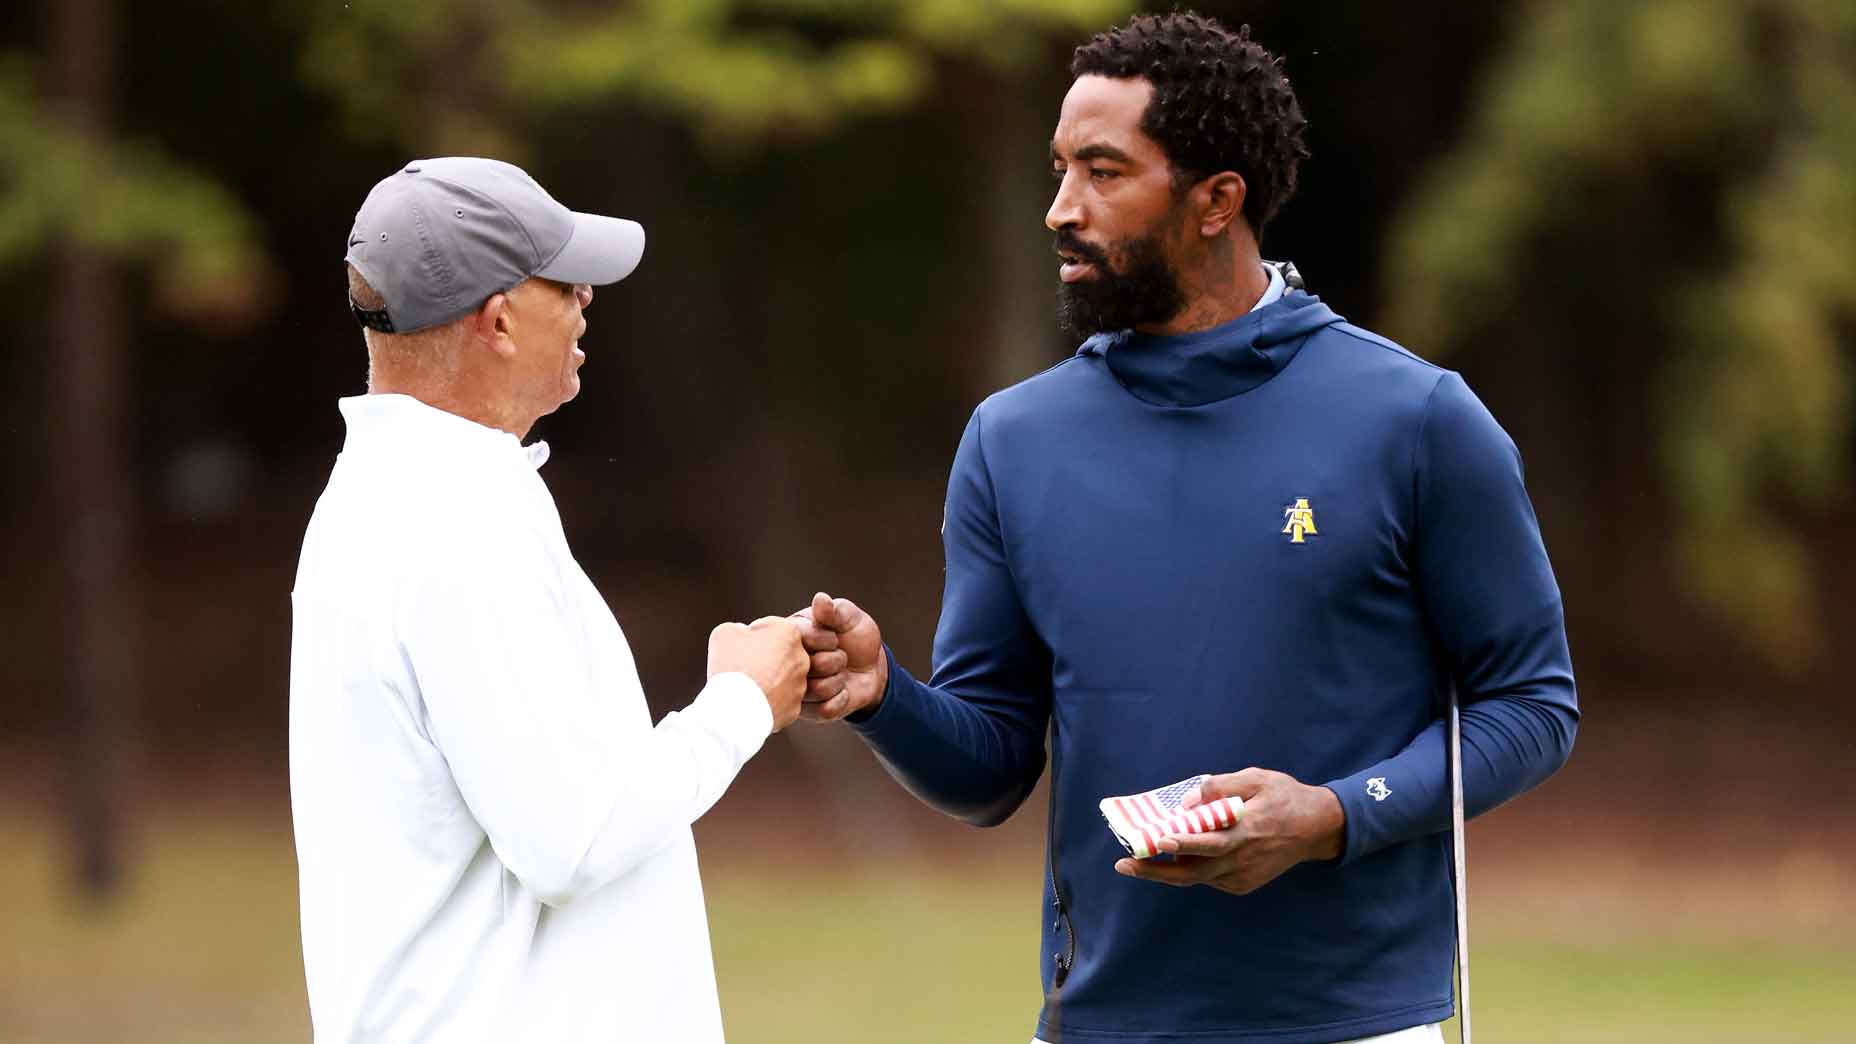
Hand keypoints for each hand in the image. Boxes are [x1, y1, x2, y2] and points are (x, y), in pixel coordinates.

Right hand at [707, 616, 808, 730]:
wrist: (735, 709)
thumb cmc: (731, 666)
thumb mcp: (725, 632)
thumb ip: (739, 628)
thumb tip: (744, 634)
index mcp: (789, 633)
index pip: (770, 627)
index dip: (752, 634)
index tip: (740, 646)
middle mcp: (801, 657)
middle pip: (780, 653)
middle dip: (764, 657)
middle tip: (742, 666)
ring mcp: (800, 685)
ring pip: (782, 677)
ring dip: (769, 679)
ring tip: (746, 686)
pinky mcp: (795, 707)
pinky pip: (781, 700)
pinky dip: (769, 700)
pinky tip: (753, 701)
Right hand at [789, 591, 886, 720]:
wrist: (872, 668)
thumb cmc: (855, 637)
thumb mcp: (850, 618)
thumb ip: (835, 610)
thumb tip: (821, 599)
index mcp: (790, 637)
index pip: (798, 639)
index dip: (824, 640)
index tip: (835, 638)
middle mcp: (787, 664)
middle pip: (805, 667)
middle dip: (833, 660)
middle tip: (840, 655)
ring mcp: (796, 690)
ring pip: (814, 690)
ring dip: (837, 681)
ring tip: (840, 672)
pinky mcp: (809, 712)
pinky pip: (824, 709)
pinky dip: (841, 699)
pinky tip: (842, 690)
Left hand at [1113, 768, 1344, 895]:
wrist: (1317, 828)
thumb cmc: (1284, 797)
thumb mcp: (1256, 779)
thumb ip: (1220, 788)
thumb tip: (1187, 802)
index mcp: (1247, 831)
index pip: (1210, 842)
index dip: (1184, 844)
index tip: (1160, 840)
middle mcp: (1242, 859)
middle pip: (1193, 872)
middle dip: (1155, 871)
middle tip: (1123, 866)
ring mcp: (1243, 876)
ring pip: (1198, 878)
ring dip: (1168, 870)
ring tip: (1138, 859)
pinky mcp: (1243, 885)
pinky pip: (1209, 878)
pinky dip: (1191, 868)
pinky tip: (1178, 854)